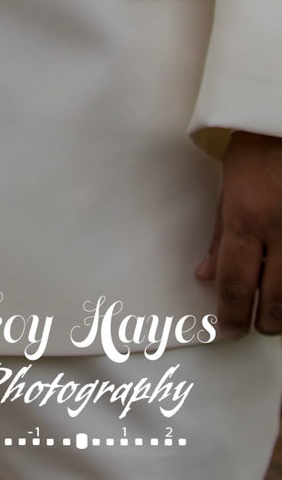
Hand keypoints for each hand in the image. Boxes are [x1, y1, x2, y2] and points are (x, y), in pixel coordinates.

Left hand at [196, 130, 281, 336]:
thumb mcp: (228, 185)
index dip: (231, 316)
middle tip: (253, 326)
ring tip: (273, 316)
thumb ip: (219, 235)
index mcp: (246, 216)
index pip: (235, 283)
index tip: (227, 331)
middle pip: (273, 301)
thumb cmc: (256, 147)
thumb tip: (206, 276)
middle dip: (261, 322)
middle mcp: (280, 231)